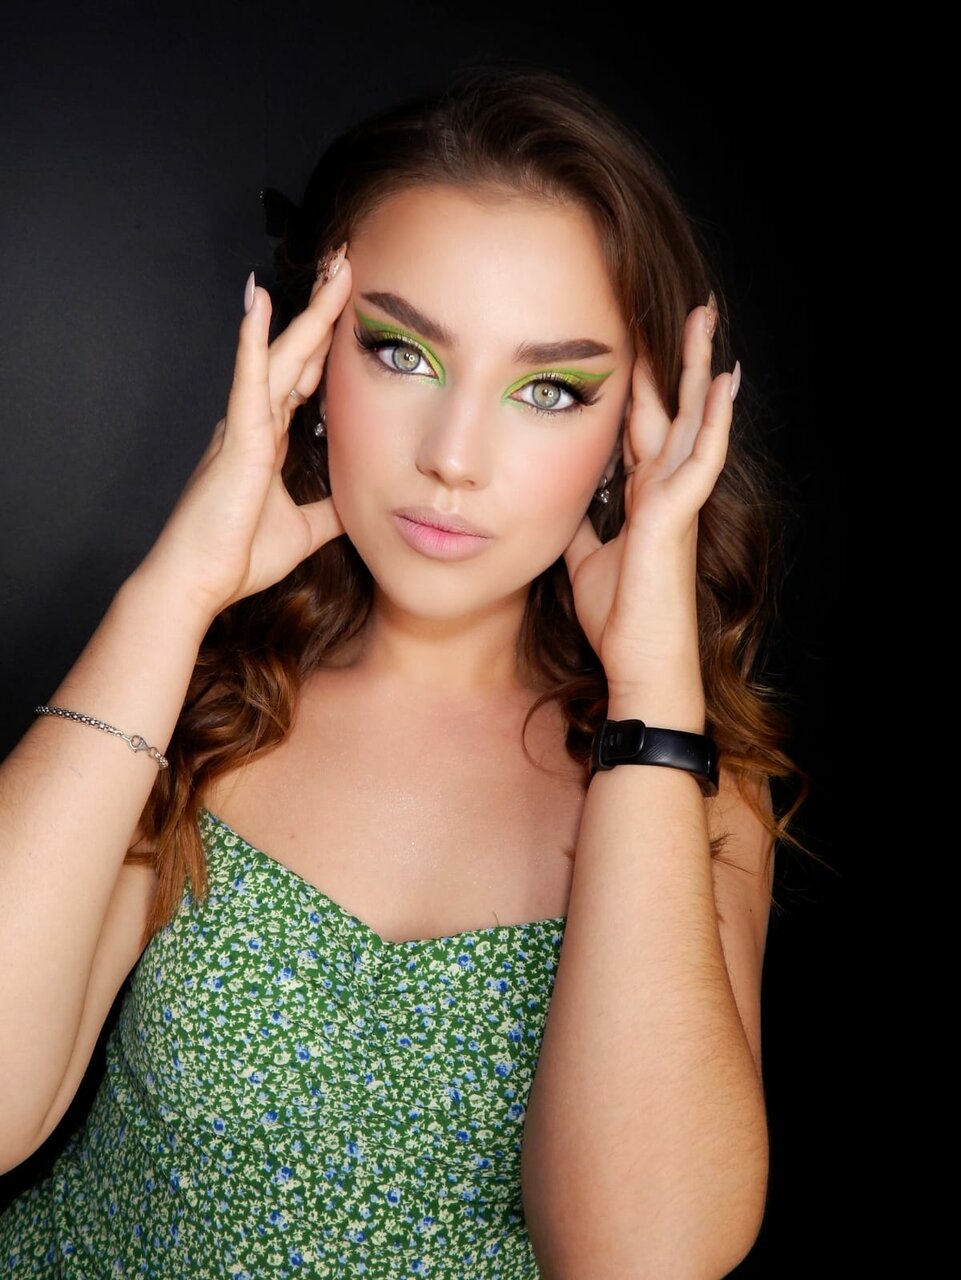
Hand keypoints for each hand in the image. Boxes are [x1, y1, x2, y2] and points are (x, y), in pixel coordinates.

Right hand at [136, 256, 351, 624]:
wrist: (199, 582)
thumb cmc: (238, 556)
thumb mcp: (304, 530)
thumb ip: (330, 511)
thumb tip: (360, 503)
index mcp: (268, 440)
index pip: (305, 380)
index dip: (326, 344)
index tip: (348, 309)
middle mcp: (255, 423)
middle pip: (297, 354)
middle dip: (324, 311)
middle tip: (349, 266)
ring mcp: (244, 426)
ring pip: (282, 355)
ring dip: (307, 311)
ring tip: (332, 268)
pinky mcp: (237, 438)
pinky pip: (248, 378)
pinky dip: (255, 339)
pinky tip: (261, 301)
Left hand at [563, 302, 737, 701]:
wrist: (637, 660)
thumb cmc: (618, 616)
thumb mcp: (584, 557)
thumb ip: (580, 524)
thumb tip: (562, 502)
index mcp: (642, 497)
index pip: (641, 427)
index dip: (640, 387)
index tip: (636, 344)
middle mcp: (664, 490)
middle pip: (671, 411)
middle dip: (674, 360)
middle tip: (687, 311)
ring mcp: (676, 499)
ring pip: (692, 420)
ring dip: (698, 369)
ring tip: (707, 320)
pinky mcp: (679, 514)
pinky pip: (701, 457)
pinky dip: (714, 419)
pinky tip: (724, 381)